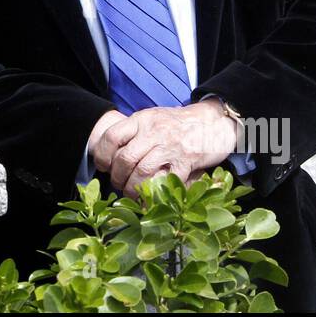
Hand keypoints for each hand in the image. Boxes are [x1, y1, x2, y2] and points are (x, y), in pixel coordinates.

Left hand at [91, 101, 237, 199]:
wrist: (213, 121)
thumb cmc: (178, 123)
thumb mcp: (153, 118)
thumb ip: (135, 131)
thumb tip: (112, 151)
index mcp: (142, 119)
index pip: (112, 136)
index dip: (102, 155)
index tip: (103, 166)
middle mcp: (154, 132)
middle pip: (125, 158)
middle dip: (117, 177)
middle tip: (118, 184)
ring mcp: (171, 147)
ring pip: (142, 172)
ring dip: (133, 188)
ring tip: (131, 193)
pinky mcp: (186, 161)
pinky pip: (166, 182)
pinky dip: (157, 193)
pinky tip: (152, 198)